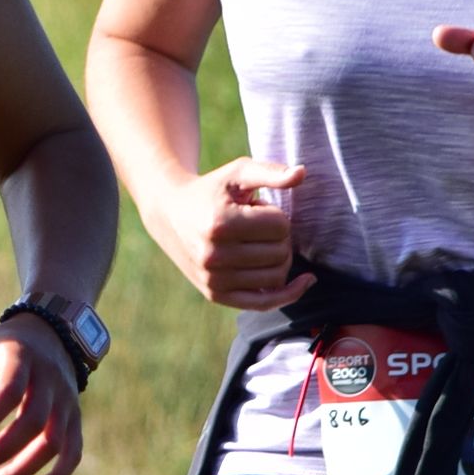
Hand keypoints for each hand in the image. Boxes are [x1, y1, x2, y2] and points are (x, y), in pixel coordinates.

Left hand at [0, 320, 84, 474]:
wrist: (49, 334)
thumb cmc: (1, 349)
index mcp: (22, 358)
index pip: (8, 393)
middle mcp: (50, 380)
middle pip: (32, 422)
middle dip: (0, 452)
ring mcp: (67, 401)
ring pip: (52, 444)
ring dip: (21, 471)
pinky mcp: (75, 419)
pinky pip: (73, 453)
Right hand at [155, 158, 314, 309]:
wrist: (169, 213)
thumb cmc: (211, 190)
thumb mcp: (237, 173)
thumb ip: (271, 172)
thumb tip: (302, 173)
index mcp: (219, 224)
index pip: (280, 226)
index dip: (274, 213)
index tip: (254, 207)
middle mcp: (213, 256)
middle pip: (281, 252)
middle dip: (278, 235)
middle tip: (254, 225)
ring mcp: (213, 279)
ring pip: (278, 276)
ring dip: (276, 256)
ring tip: (254, 241)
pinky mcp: (215, 294)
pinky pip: (265, 302)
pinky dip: (289, 293)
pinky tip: (305, 281)